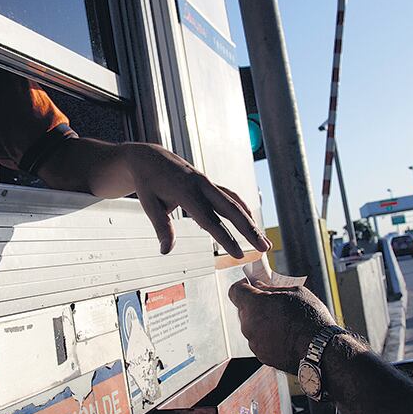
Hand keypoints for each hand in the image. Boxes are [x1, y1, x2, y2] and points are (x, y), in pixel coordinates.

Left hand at [123, 143, 270, 257]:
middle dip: (250, 230)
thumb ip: (161, 227)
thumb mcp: (149, 204)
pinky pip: (229, 195)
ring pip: (234, 202)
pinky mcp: (209, 183)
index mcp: (186, 192)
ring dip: (250, 220)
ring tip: (262, 239)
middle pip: (231, 209)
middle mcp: (202, 185)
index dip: (226, 239)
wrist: (148, 158)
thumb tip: (166, 250)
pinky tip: (250, 221)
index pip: (210, 220)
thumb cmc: (148, 182)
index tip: (238, 255)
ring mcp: (207, 182)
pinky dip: (242, 208)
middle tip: (264, 248)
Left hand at [228, 280, 337, 373]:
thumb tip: (260, 285)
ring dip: (262, 322)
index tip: (252, 285)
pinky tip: (286, 336)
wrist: (321, 350)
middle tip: (273, 302)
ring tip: (284, 322)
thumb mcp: (294, 292)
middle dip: (255, 304)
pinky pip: (260, 342)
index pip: (235, 291)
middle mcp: (249, 325)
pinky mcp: (262, 356)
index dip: (243, 286)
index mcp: (254, 305)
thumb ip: (271, 288)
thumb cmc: (310, 318)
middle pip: (243, 310)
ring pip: (252, 327)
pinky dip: (268, 338)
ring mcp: (254, 343)